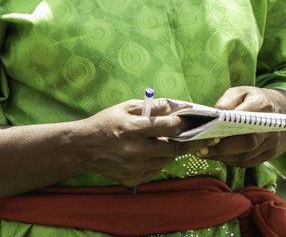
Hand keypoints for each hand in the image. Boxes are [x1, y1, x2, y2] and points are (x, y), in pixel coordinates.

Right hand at [79, 98, 212, 186]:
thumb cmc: (105, 123)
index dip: (185, 123)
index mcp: (133, 128)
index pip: (169, 127)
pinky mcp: (133, 179)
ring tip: (172, 141)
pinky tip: (154, 152)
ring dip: (173, 150)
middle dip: (190, 141)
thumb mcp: (126, 108)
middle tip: (203, 136)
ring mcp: (135, 167)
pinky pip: (156, 170)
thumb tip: (177, 106)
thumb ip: (152, 107)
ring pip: (168, 160)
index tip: (195, 120)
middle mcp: (135, 150)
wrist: (82, 148)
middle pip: (174, 148)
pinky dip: (160, 161)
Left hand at [197, 86, 285, 167]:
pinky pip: (248, 163)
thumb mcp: (239, 92)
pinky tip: (216, 156)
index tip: (207, 134)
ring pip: (246, 156)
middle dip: (222, 149)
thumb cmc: (252, 99)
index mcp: (262, 106)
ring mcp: (272, 142)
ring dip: (223, 157)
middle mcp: (271, 127)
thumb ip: (227, 101)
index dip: (225, 130)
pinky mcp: (270, 154)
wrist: (278, 108)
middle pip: (247, 143)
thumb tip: (215, 115)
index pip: (244, 121)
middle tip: (201, 149)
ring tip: (204, 153)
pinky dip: (230, 161)